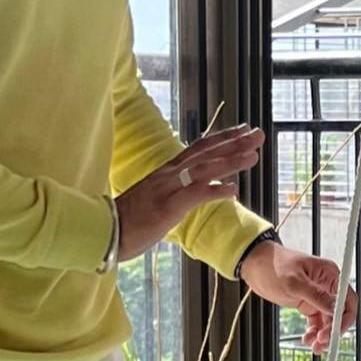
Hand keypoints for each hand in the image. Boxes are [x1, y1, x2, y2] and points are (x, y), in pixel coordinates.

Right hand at [116, 127, 263, 261]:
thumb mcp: (154, 199)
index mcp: (166, 171)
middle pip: (206, 153)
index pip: (198, 148)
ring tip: (254, 156)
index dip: (221, 138)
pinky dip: (216, 191)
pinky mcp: (167, 206)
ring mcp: (168, 188)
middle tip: (258, 134)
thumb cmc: (127, 220)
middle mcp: (169, 174)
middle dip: (234, 142)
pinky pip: (196, 194)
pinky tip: (234, 190)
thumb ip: (173, 191)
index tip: (242, 130)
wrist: (103, 230)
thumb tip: (191, 192)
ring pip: (205, 169)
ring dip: (231, 161)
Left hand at [239, 243, 358, 350]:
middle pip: (339, 313)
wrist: (254, 265)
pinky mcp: (307, 304)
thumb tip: (335, 309)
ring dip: (323, 335)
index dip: (345, 318)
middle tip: (321, 342)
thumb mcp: (294, 282)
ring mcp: (317, 296)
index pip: (348, 299)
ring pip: (328, 321)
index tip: (336, 332)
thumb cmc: (273, 265)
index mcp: (330, 275)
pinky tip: (307, 339)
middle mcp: (327, 286)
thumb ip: (316, 295)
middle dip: (332, 330)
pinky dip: (313, 332)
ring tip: (314, 346)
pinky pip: (316, 322)